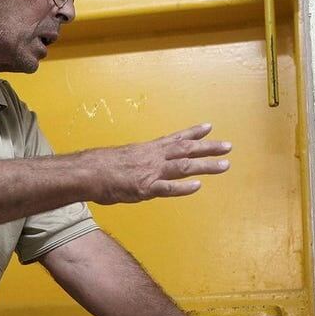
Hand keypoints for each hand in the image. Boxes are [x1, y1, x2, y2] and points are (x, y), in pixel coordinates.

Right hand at [88, 123, 231, 203]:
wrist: (86, 172)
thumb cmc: (100, 166)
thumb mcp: (124, 159)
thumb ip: (138, 163)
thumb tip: (141, 167)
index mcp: (148, 149)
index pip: (175, 139)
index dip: (193, 133)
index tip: (209, 127)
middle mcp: (153, 157)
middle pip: (186, 150)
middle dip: (209, 148)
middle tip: (228, 146)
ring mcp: (150, 172)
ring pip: (183, 166)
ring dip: (205, 166)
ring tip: (224, 165)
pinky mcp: (144, 187)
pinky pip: (167, 188)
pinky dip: (183, 188)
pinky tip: (198, 186)